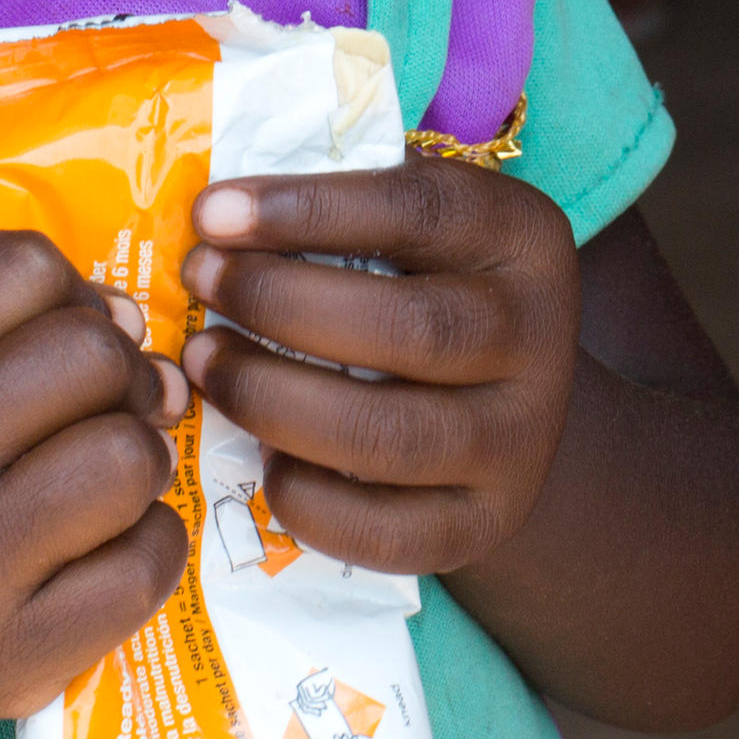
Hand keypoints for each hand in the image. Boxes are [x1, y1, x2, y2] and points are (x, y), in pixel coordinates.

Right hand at [0, 231, 188, 738]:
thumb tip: (131, 322)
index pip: (18, 269)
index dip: (67, 288)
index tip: (63, 331)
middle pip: (89, 357)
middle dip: (116, 369)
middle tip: (98, 404)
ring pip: (128, 458)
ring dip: (140, 453)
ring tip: (104, 473)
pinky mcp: (11, 660)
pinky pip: (147, 567)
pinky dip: (151, 540)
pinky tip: (107, 541)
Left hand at [181, 159, 578, 575]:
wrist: (505, 411)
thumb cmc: (425, 292)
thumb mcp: (418, 232)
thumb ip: (345, 210)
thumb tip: (220, 210)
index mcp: (524, 237)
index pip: (420, 208)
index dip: (309, 209)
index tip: (210, 213)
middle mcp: (539, 336)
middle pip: (408, 327)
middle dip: (278, 303)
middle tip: (199, 281)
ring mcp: (519, 441)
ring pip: (388, 434)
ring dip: (272, 397)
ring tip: (203, 364)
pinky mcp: (482, 525)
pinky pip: (382, 529)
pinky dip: (305, 497)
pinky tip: (261, 456)